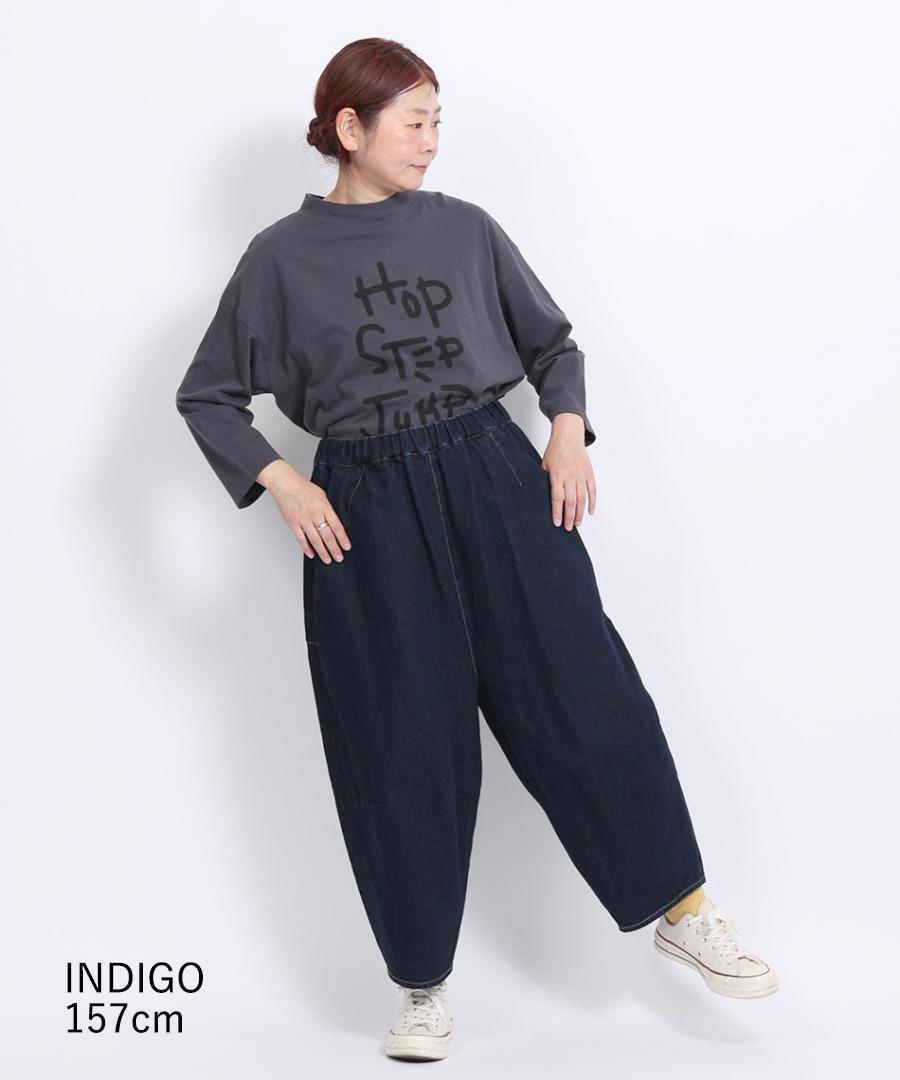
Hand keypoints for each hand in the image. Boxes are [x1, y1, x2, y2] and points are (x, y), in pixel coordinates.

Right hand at [257, 460, 351, 562]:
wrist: (285, 483)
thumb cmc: (303, 487)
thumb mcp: (321, 494)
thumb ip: (328, 508)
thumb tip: (334, 522)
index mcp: (324, 506)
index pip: (336, 526)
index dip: (342, 538)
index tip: (347, 547)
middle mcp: (314, 514)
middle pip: (327, 535)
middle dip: (334, 549)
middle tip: (339, 558)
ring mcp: (303, 520)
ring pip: (315, 540)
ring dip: (322, 552)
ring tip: (328, 560)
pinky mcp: (292, 523)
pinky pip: (300, 539)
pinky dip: (306, 548)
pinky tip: (312, 554)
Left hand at [543, 414, 596, 529]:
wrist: (568, 436)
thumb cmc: (555, 450)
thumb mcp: (544, 465)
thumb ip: (545, 480)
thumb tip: (540, 496)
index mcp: (557, 475)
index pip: (557, 498)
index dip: (557, 512)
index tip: (557, 523)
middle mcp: (570, 477)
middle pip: (571, 501)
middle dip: (569, 517)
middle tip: (568, 528)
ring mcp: (581, 475)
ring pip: (582, 498)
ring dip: (579, 513)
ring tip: (576, 523)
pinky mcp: (589, 473)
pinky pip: (592, 490)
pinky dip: (592, 502)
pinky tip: (590, 512)